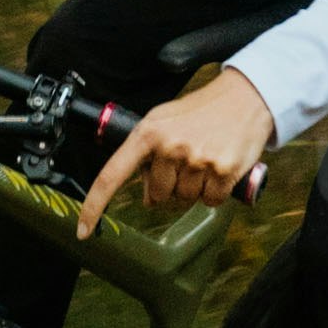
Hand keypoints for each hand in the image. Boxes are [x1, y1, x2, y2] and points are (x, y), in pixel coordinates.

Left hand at [75, 61, 276, 240]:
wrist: (245, 98)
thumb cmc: (202, 111)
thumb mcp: (164, 120)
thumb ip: (147, 153)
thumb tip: (145, 194)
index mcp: (147, 133)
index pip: (112, 175)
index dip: (94, 205)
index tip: (82, 230)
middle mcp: (169, 146)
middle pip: (156, 195)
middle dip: (168, 186)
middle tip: (185, 161)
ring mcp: (196, 160)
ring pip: (184, 200)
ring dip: (193, 188)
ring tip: (204, 159)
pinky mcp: (221, 171)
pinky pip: (209, 201)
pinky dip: (214, 192)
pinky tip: (219, 169)